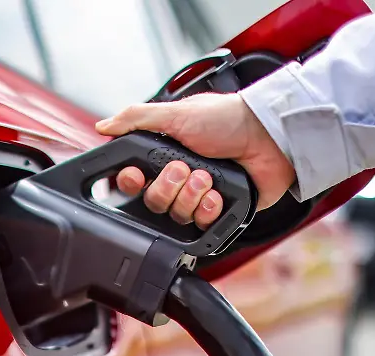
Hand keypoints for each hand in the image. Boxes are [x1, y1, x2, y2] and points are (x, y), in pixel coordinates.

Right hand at [95, 93, 294, 228]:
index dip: (132, 182)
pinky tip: (218, 195)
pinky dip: (209, 209)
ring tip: (208, 177)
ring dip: (191, 195)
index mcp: (163, 155)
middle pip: (153, 201)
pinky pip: (201, 225)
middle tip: (185, 168)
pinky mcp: (219, 212)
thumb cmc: (228, 119)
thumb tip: (103, 125)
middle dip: (169, 186)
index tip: (137, 176)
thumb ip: (136, 119)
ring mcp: (198, 196)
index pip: (133, 180)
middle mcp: (178, 178)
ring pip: (176, 215)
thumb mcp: (177, 113)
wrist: (271, 138)